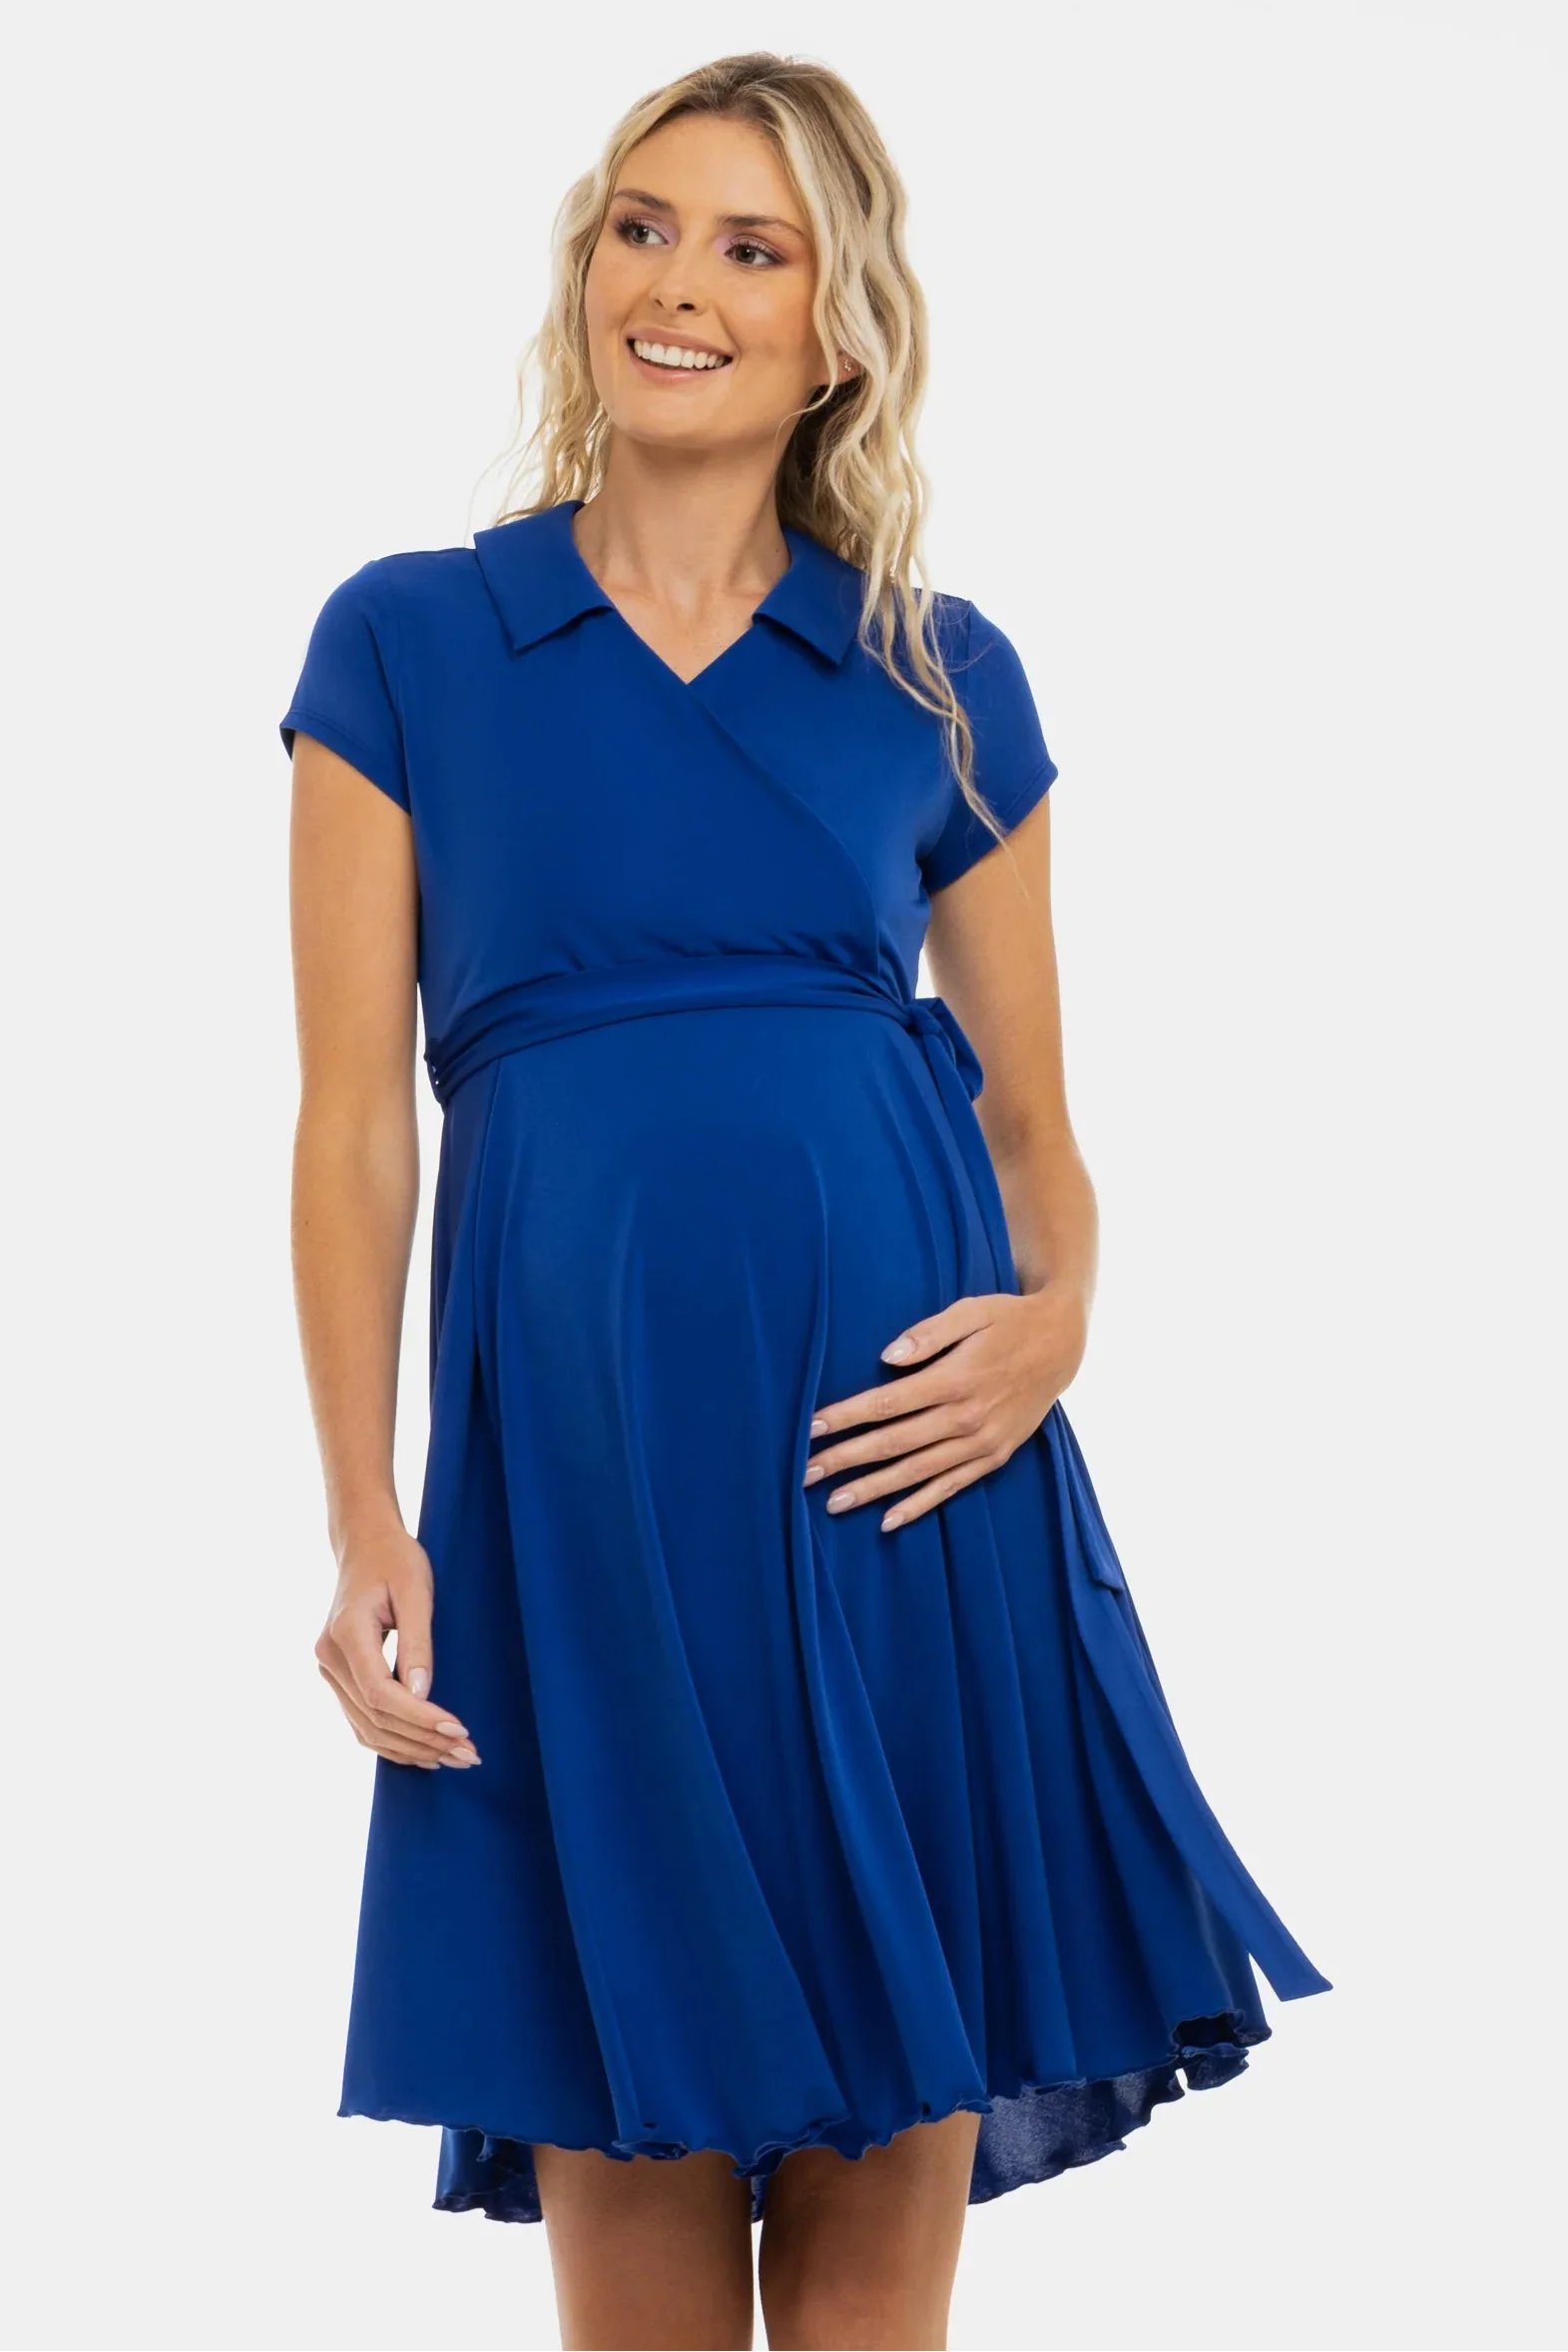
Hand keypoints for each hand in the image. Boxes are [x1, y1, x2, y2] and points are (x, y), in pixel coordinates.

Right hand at [314, 1523, 480, 1769]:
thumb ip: (417, 1642)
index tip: (459, 1729)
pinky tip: (425, 1752)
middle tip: (470, 1754)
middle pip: (375, 1717)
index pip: (380, 1692)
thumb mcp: (416, 1591)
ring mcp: (330, 1671)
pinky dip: (393, 1742)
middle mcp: (329, 1658)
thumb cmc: (395, 1560)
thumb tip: (421, 1693)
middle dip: (423, 1740)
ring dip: (411, 1749)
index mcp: (345, 1633)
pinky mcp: (339, 1678)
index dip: (419, 1717)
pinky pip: (363, 1721)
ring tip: (455, 1758)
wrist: (366, 1545)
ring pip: (367, 1727)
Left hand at [804, 1287, 1086, 1530]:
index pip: (888, 1404)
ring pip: (917, 1472)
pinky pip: (950, 1487)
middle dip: (846, 1459)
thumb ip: (928, 1333)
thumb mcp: (972, 1311)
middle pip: (894, 1443)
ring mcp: (981, 1443)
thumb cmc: (1009, 1320)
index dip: (847, 1417)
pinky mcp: (993, 1457)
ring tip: (834, 1502)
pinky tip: (888, 1520)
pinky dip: (919, 1506)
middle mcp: (966, 1418)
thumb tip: (886, 1357)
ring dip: (873, 1490)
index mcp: (955, 1379)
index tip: (811, 1428)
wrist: (1062, 1345)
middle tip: (804, 1474)